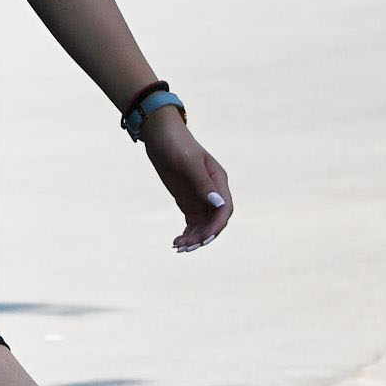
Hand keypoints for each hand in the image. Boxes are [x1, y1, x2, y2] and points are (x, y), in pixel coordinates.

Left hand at [144, 114, 232, 251]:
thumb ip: (203, 183)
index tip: (203, 238)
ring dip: (194, 238)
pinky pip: (192, 224)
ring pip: (203, 226)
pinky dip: (186, 234)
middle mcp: (213, 192)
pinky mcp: (188, 202)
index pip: (225, 209)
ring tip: (178, 247)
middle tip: (186, 248)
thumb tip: (218, 204)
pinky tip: (176, 242)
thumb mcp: (188, 163)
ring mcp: (200, 198)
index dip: (216, 226)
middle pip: (214, 221)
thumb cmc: (176, 145)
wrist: (160, 137)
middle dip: (203, 236)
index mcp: (218, 181)